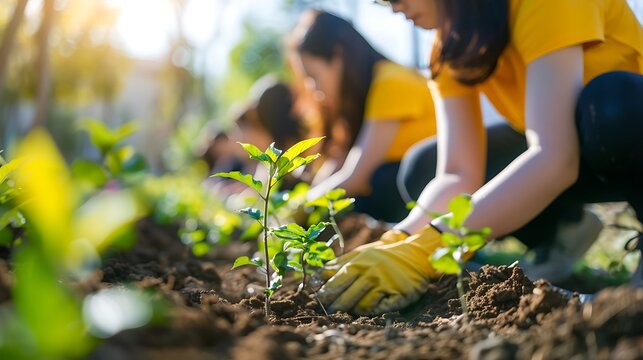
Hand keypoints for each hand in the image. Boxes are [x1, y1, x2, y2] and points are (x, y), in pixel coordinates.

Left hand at [318, 226, 441, 314]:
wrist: (414, 254)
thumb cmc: (383, 255)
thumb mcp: (361, 253)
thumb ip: (341, 263)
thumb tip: (319, 273)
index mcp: (360, 263)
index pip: (338, 281)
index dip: (327, 292)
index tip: (318, 300)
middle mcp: (372, 273)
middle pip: (348, 295)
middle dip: (336, 305)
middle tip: (329, 312)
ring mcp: (386, 284)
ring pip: (364, 305)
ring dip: (354, 310)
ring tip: (348, 312)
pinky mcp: (400, 294)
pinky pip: (382, 308)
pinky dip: (373, 311)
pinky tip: (367, 311)